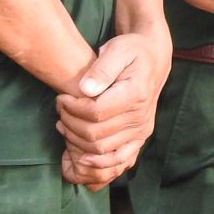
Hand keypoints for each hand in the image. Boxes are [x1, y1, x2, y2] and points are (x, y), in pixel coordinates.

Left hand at [56, 32, 168, 189]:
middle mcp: (141, 116)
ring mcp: (141, 130)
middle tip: (60, 109)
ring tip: (65, 124)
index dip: (72, 108)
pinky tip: (80, 157)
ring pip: (101, 149)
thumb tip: (85, 89)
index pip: (95, 112)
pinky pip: (119, 160)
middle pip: (95, 134)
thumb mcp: (117, 49)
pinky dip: (98, 164)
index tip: (61, 98)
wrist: (153, 60)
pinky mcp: (139, 138)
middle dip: (70, 123)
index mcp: (136, 93)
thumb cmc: (132, 51)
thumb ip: (102, 68)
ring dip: (76, 141)